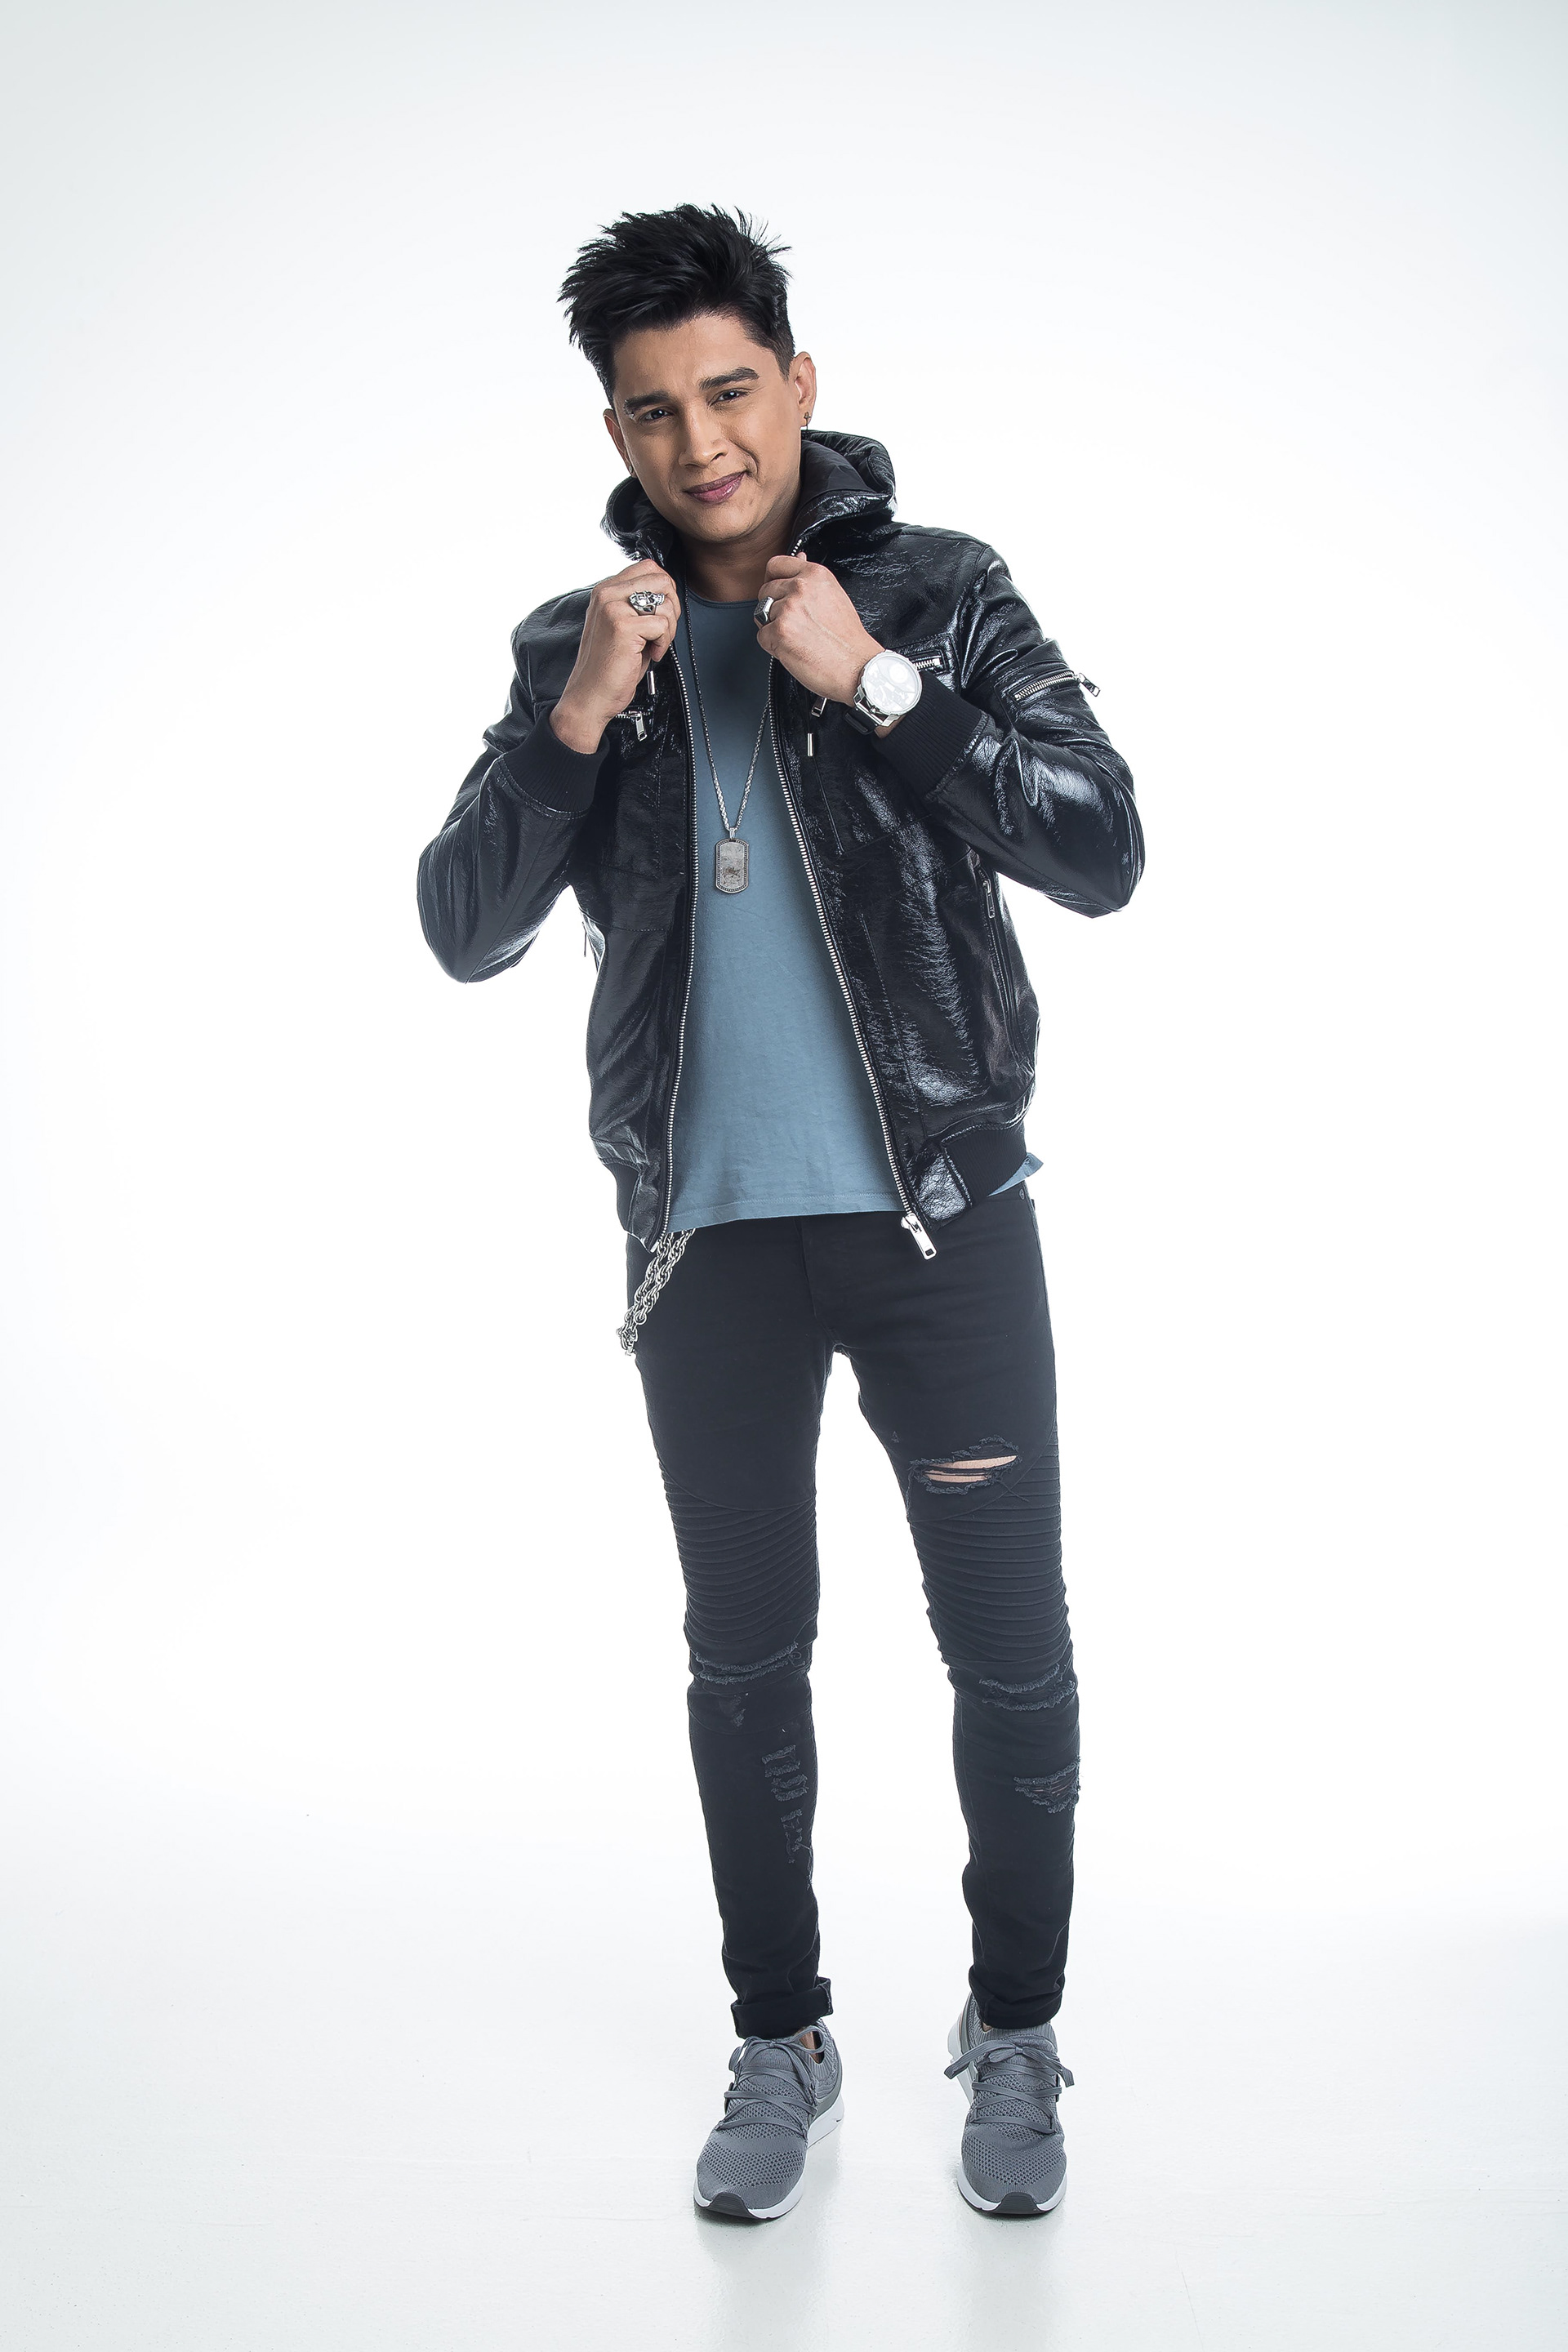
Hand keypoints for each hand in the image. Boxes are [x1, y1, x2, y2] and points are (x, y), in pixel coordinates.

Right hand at [550, 560, 681, 753]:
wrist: (590, 696)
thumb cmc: (608, 666)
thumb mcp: (622, 625)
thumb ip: (638, 604)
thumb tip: (667, 592)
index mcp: (605, 590)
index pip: (648, 567)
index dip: (664, 590)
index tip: (659, 615)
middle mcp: (606, 594)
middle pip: (661, 578)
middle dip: (671, 606)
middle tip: (662, 630)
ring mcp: (613, 608)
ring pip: (665, 601)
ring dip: (669, 629)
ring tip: (653, 645)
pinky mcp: (623, 627)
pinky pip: (662, 625)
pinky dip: (663, 643)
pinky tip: (649, 654)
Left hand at [753, 554, 882, 707]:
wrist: (857, 667)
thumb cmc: (848, 639)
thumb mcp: (834, 595)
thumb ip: (811, 579)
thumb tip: (799, 558)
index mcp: (816, 575)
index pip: (776, 564)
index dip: (772, 579)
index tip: (776, 589)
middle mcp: (801, 588)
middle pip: (766, 591)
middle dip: (774, 608)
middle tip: (796, 624)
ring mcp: (789, 609)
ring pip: (763, 614)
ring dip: (774, 628)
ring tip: (799, 638)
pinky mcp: (780, 631)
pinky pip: (762, 636)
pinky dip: (773, 646)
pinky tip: (794, 649)